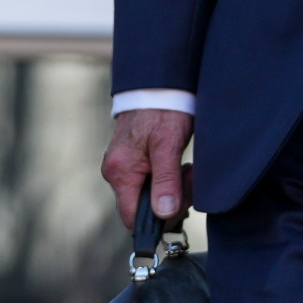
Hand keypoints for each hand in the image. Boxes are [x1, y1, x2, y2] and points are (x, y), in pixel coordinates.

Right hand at [100, 109, 194, 228]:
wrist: (157, 83)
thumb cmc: (162, 110)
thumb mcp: (168, 145)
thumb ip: (166, 181)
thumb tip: (164, 213)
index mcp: (120, 171)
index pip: (131, 217)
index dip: (157, 219)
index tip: (178, 202)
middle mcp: (115, 171)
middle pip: (142, 208)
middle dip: (170, 200)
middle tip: (188, 177)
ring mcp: (122, 166)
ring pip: (149, 195)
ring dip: (171, 188)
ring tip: (186, 167)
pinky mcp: (131, 160)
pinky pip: (149, 181)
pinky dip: (166, 178)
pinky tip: (177, 164)